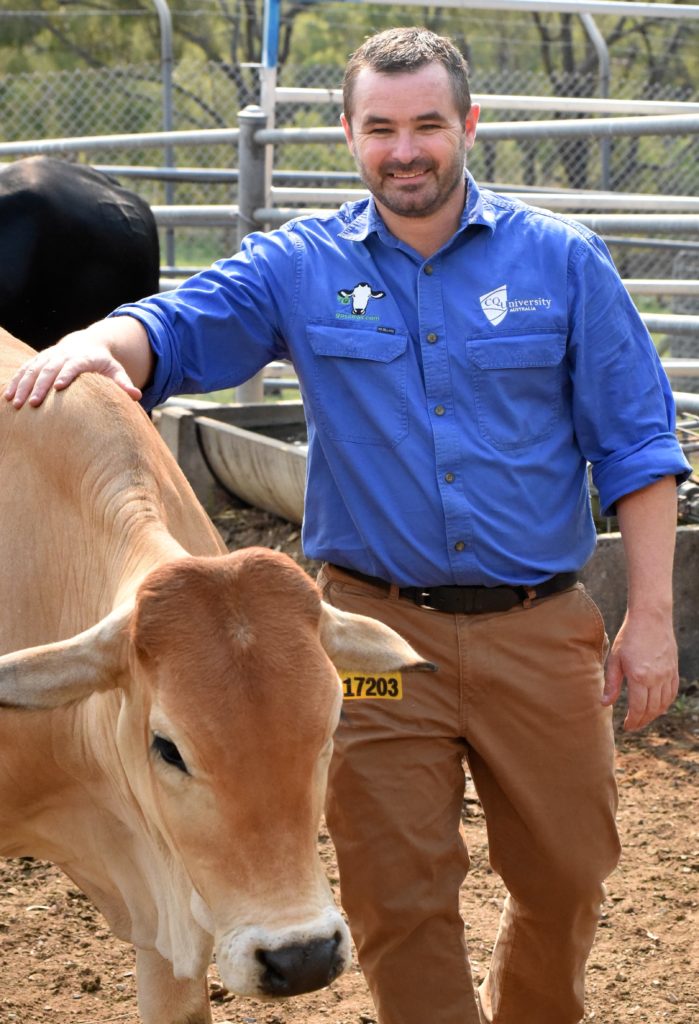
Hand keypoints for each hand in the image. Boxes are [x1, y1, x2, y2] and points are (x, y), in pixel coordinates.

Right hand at [3, 326, 142, 408]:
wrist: (86, 343)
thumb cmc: (103, 363)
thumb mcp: (115, 370)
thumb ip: (124, 383)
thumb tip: (137, 396)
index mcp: (82, 358)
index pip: (73, 366)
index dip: (65, 375)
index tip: (58, 387)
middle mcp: (62, 355)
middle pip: (49, 369)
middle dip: (40, 386)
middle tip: (34, 403)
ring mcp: (48, 357)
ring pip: (32, 370)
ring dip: (23, 386)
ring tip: (15, 403)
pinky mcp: (38, 360)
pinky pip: (24, 370)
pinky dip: (15, 382)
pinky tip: (8, 397)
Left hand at [602, 609, 678, 730]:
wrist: (651, 618)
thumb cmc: (629, 637)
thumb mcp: (615, 659)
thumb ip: (611, 683)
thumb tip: (604, 704)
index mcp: (639, 677)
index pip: (638, 708)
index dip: (633, 721)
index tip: (627, 726)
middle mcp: (657, 678)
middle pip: (652, 709)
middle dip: (642, 721)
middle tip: (633, 726)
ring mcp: (668, 674)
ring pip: (664, 704)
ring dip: (654, 715)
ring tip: (643, 719)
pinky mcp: (674, 670)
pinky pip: (672, 693)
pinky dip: (666, 704)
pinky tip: (658, 707)